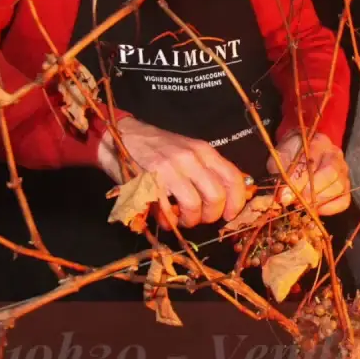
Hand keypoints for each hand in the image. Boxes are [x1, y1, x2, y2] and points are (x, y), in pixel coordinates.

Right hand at [98, 117, 246, 228]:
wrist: (122, 136)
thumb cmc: (159, 148)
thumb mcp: (190, 151)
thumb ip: (210, 170)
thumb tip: (233, 193)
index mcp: (204, 151)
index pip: (233, 177)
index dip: (237, 201)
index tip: (230, 215)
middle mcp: (190, 158)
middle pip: (216, 195)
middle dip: (212, 215)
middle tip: (202, 219)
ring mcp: (169, 169)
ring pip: (193, 205)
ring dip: (190, 220)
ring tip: (182, 220)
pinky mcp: (149, 180)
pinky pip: (167, 210)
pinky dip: (169, 222)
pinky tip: (166, 220)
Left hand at [270, 132, 350, 215]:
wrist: (300, 150)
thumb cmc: (290, 155)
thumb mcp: (281, 159)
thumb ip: (282, 175)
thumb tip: (285, 197)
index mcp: (319, 142)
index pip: (313, 163)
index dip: (299, 182)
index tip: (285, 196)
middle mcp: (335, 155)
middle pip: (331, 174)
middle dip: (311, 192)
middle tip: (295, 201)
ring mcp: (343, 170)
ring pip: (338, 188)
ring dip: (319, 200)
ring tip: (303, 204)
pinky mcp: (346, 186)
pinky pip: (343, 201)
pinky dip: (330, 208)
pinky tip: (316, 208)